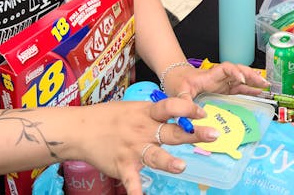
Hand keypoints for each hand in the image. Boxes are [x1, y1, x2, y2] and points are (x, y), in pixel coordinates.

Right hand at [75, 98, 215, 194]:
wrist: (80, 130)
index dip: (188, 108)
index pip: (170, 107)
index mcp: (147, 113)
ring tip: (181, 166)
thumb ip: (156, 113)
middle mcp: (142, 130)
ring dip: (168, 161)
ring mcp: (132, 149)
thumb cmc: (110, 117)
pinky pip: (131, 182)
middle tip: (213, 135)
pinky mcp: (122, 166)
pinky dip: (136, 192)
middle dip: (193, 134)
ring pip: (154, 155)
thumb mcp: (135, 108)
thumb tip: (182, 114)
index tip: (203, 113)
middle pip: (171, 132)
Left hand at [164, 61, 268, 100]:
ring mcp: (222, 83)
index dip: (235, 72)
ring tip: (266, 86)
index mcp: (210, 75)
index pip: (225, 69)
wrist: (176, 79)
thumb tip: (200, 116)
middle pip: (239, 71)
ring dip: (254, 81)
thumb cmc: (178, 83)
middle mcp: (219, 77)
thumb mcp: (179, 93)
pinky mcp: (223, 89)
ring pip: (242, 79)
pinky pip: (239, 88)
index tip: (242, 79)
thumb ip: (185, 105)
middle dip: (251, 75)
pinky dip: (249, 89)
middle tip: (263, 82)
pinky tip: (259, 92)